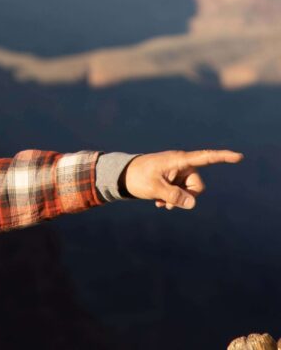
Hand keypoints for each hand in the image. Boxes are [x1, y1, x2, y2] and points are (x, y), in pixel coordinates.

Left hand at [122, 149, 242, 209]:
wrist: (122, 176)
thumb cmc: (137, 177)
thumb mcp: (154, 189)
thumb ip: (174, 196)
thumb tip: (192, 204)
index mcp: (178, 160)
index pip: (204, 158)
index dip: (222, 157)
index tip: (239, 157)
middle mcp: (181, 165)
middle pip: (198, 186)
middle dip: (187, 197)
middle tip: (166, 201)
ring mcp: (177, 173)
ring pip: (190, 192)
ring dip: (178, 200)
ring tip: (161, 202)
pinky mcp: (173, 180)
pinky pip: (182, 194)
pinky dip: (174, 200)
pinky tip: (160, 203)